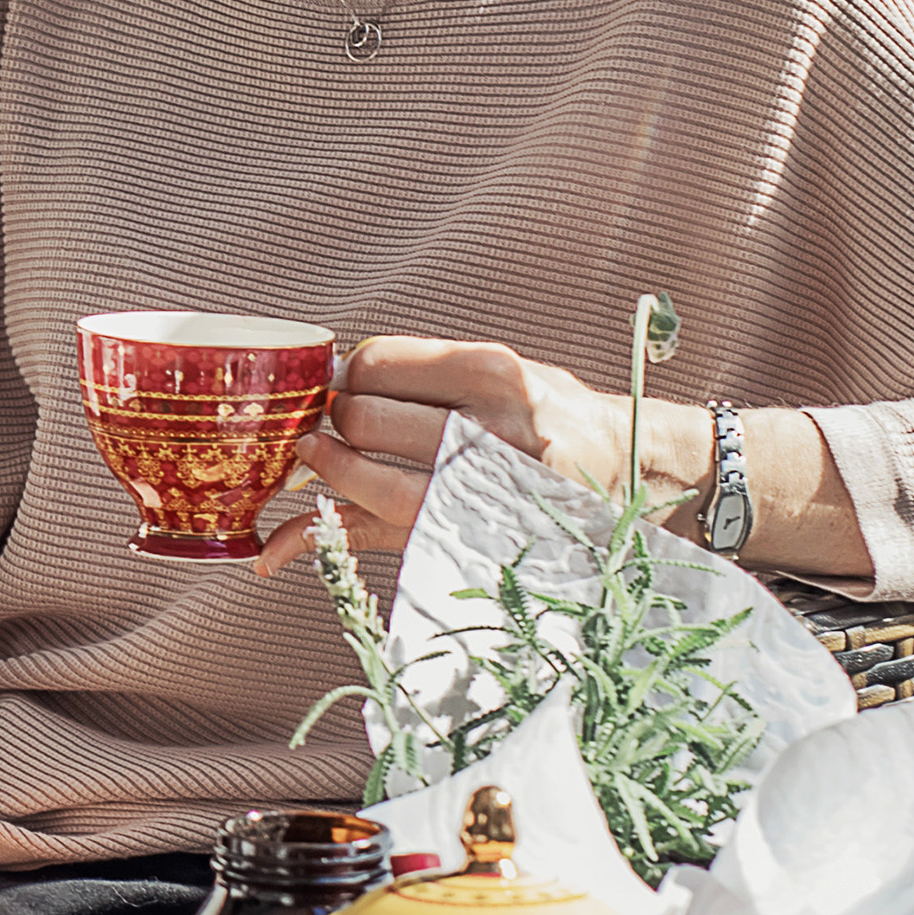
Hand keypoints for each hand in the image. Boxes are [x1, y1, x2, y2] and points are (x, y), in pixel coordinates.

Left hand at [265, 334, 683, 567]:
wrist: (639, 476)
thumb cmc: (559, 421)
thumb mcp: (506, 377)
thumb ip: (424, 377)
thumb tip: (328, 384)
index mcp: (494, 373)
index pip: (374, 364)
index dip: (342, 377)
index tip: (340, 388)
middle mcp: (488, 430)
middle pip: (362, 418)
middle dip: (332, 424)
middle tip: (332, 431)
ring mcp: (481, 491)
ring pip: (363, 479)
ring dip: (323, 474)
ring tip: (316, 466)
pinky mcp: (469, 541)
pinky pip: (375, 538)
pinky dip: (314, 542)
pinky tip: (275, 550)